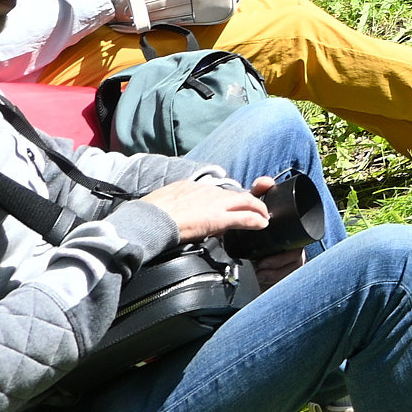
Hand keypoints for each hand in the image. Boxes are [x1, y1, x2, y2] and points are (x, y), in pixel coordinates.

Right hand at [137, 179, 271, 243]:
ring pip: (244, 202)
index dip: (227, 199)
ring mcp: (215, 203)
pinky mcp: (219, 218)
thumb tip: (176, 213)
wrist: (148, 219)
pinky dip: (256, 220)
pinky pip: (244, 217)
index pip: (216, 193)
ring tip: (263, 216)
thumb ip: (175, 204)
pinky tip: (262, 224)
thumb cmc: (149, 214)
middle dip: (251, 200)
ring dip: (256, 209)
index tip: (231, 204)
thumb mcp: (163, 201)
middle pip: (235, 194)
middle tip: (259, 208)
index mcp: (191, 187)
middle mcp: (207, 192)